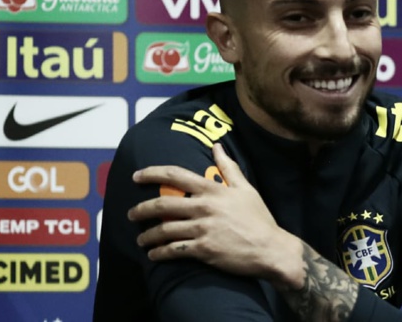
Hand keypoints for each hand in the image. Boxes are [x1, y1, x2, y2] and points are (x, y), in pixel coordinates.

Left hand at [127, 143, 299, 279]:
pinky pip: (173, 250)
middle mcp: (204, 207)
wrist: (270, 248)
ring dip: (147, 235)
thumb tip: (217, 145)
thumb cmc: (259, 217)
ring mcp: (203, 229)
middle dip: (141, 209)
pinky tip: (152, 255)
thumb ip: (228, 166)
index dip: (152, 173)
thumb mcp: (246, 188)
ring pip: (164, 230)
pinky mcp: (203, 250)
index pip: (176, 175)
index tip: (136, 176)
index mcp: (213, 189)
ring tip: (140, 238)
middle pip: (162, 205)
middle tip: (131, 214)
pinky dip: (159, 253)